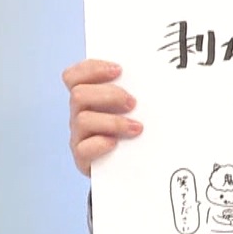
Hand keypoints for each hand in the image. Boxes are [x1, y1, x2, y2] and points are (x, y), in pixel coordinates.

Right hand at [63, 59, 141, 176]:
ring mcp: (80, 136)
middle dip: (109, 95)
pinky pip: (83, 149)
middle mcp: (80, 114)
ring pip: (82, 120)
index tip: (118, 70)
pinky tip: (116, 144)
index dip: (92, 69)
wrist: (138, 164)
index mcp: (89, 96)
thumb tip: (158, 77)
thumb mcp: (138, 106)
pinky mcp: (83, 159)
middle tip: (133, 103)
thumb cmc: (139, 129)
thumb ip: (138, 90)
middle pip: (79, 94)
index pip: (74, 76)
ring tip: (136, 127)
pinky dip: (100, 144)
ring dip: (112, 121)